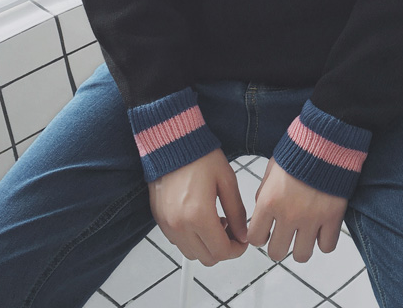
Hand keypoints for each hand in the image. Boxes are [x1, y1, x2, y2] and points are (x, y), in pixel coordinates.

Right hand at [148, 148, 247, 265]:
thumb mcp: (227, 181)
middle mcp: (179, 224)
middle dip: (223, 249)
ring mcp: (167, 224)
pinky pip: (178, 241)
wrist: (172, 143)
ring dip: (206, 245)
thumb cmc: (199, 156)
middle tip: (231, 231)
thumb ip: (237, 212)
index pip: (221, 251)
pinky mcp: (159, 220)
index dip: (236, 250)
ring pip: (191, 253)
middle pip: (206, 258)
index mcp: (198, 215)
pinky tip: (200, 219)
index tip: (242, 241)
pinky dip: (191, 238)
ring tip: (215, 222)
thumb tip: (242, 234)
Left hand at [248, 156, 346, 262]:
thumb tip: (261, 210)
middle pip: (276, 252)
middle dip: (278, 244)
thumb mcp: (272, 167)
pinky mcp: (333, 218)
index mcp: (270, 201)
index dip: (259, 235)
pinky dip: (324, 241)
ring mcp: (312, 219)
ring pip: (301, 255)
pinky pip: (326, 247)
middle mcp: (289, 214)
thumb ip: (265, 191)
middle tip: (284, 234)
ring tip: (304, 233)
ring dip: (301, 246)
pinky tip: (321, 229)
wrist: (327, 139)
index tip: (265, 231)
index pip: (255, 237)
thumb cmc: (298, 150)